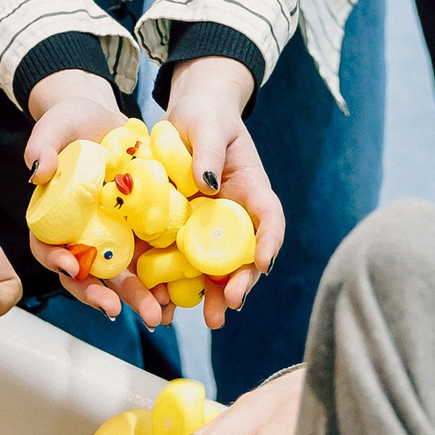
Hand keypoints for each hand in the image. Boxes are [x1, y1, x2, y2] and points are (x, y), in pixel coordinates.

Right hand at [23, 70, 146, 321]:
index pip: (48, 246)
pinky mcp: (144, 231)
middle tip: (115, 308)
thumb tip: (37, 173)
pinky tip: (179, 294)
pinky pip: (153, 260)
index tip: (70, 267)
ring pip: (122, 275)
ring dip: (137, 298)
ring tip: (156, 316)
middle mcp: (83, 234)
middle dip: (100, 294)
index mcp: (55, 216)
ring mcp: (114, 236)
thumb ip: (41, 145)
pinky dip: (165, 279)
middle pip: (87, 273)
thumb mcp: (55, 124)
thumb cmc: (74, 122)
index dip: (55, 260)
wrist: (111, 120)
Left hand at [155, 57, 282, 329]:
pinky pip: (178, 261)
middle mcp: (232, 214)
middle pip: (242, 255)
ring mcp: (206, 226)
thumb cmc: (204, 115)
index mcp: (250, 189)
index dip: (269, 243)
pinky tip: (164, 303)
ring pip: (212, 267)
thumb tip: (205, 181)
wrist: (183, 119)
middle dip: (239, 283)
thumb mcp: (208, 124)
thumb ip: (208, 149)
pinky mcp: (179, 231)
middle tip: (230, 305)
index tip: (263, 264)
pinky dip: (173, 284)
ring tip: (207, 319)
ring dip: (209, 295)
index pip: (269, 219)